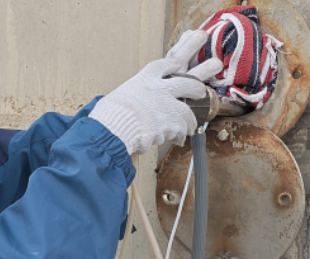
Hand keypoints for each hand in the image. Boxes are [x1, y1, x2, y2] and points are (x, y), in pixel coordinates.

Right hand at [89, 30, 222, 154]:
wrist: (114, 127)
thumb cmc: (109, 116)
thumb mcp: (117, 98)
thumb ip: (128, 99)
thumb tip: (123, 107)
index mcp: (143, 80)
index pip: (162, 66)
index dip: (172, 65)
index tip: (177, 65)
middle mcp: (158, 89)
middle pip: (187, 84)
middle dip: (196, 89)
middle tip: (200, 91)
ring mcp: (167, 105)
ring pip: (187, 112)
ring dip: (190, 122)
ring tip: (190, 128)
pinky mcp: (171, 123)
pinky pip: (181, 131)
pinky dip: (179, 137)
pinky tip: (178, 141)